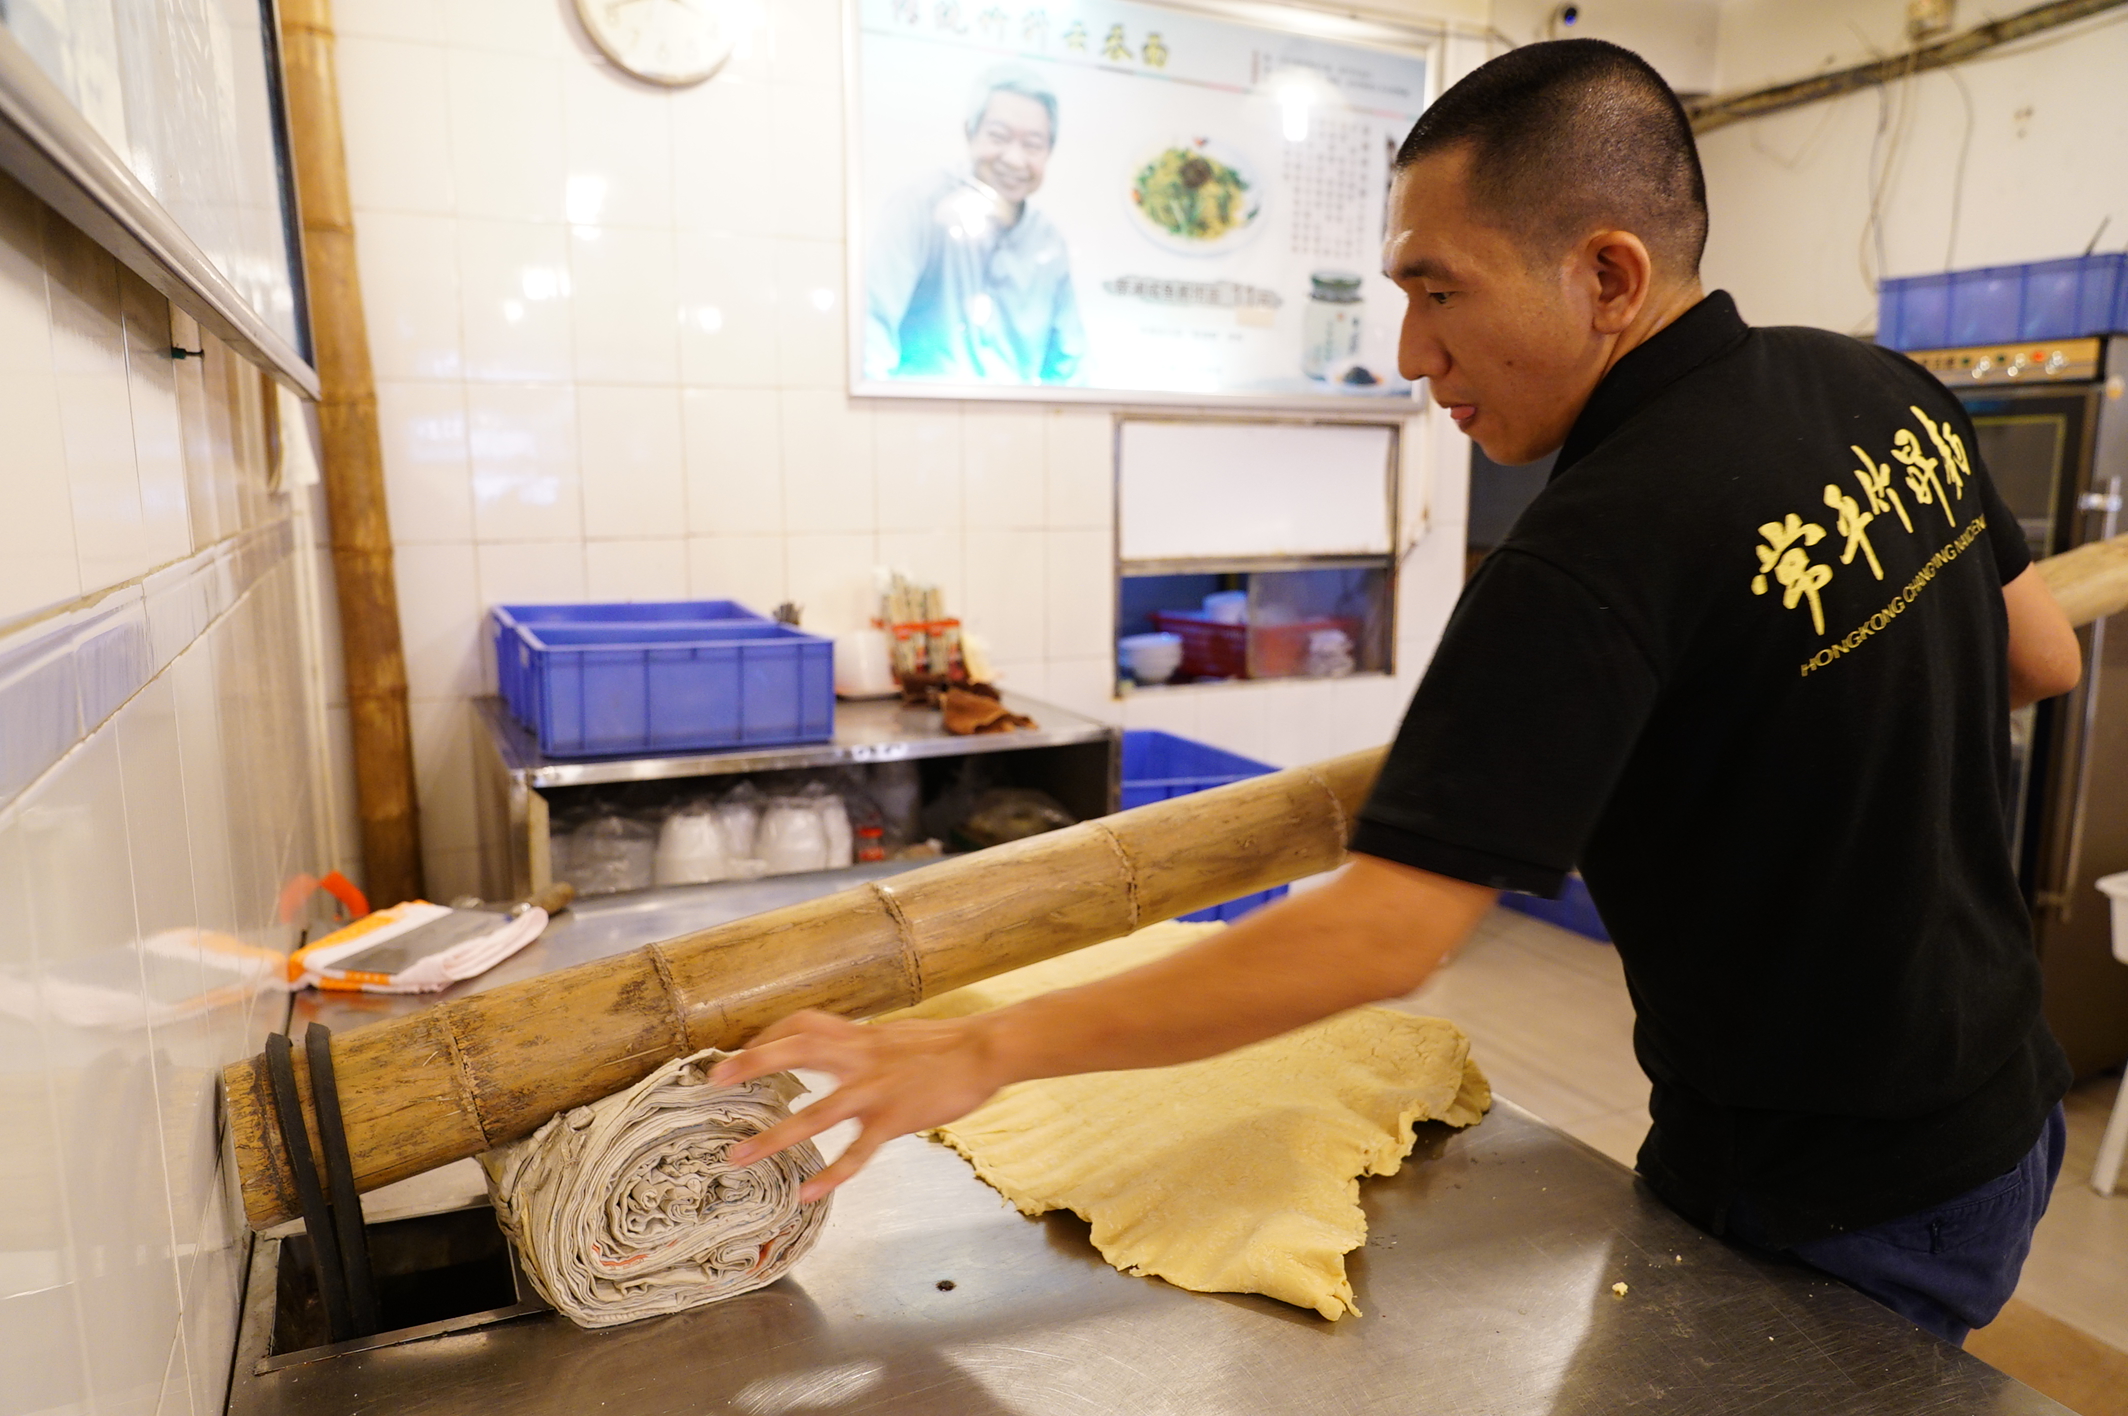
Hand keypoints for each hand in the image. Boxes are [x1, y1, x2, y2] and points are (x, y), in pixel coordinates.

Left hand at [709, 1010, 1006, 1201]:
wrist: (987, 1049)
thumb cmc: (946, 1046)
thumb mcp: (898, 1036)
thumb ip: (867, 1047)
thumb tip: (848, 1053)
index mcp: (860, 1037)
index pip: (804, 1025)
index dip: (769, 1035)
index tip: (741, 1051)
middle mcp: (861, 1057)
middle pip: (797, 1051)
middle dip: (752, 1064)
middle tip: (712, 1081)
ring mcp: (877, 1089)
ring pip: (817, 1112)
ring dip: (774, 1135)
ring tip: (738, 1157)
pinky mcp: (895, 1118)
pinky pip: (858, 1151)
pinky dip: (831, 1174)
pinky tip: (808, 1194)